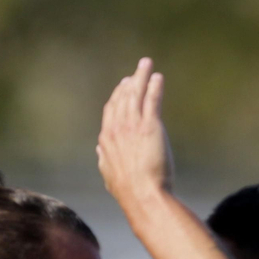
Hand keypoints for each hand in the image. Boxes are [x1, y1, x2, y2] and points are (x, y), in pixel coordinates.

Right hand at [97, 58, 170, 204]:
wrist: (142, 195)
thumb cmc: (128, 191)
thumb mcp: (109, 175)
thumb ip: (104, 159)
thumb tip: (100, 151)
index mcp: (107, 139)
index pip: (110, 111)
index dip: (116, 97)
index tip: (122, 88)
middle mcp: (117, 128)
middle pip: (122, 98)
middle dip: (129, 82)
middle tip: (135, 73)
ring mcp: (133, 125)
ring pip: (135, 94)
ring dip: (141, 76)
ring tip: (146, 64)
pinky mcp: (150, 126)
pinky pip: (151, 100)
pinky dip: (154, 86)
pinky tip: (158, 77)